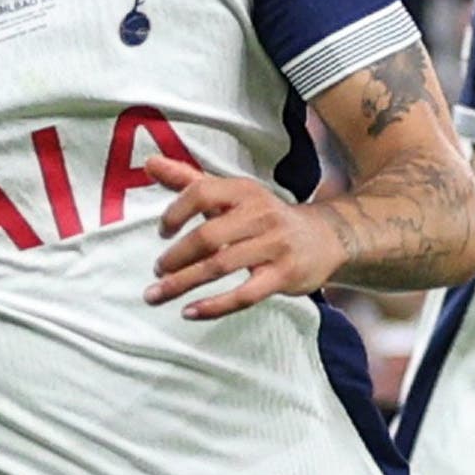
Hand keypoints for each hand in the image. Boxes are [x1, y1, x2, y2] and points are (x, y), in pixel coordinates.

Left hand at [142, 156, 343, 321]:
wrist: (325, 238)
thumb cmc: (264, 216)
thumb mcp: (232, 194)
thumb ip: (189, 180)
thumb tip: (149, 163)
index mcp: (244, 190)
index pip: (202, 193)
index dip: (176, 212)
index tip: (162, 232)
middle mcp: (261, 214)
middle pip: (208, 235)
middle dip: (175, 257)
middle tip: (156, 272)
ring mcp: (274, 245)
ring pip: (220, 266)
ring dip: (183, 283)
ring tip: (156, 295)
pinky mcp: (284, 275)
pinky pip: (244, 295)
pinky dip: (213, 306)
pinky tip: (189, 312)